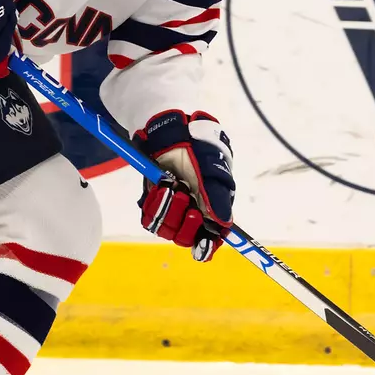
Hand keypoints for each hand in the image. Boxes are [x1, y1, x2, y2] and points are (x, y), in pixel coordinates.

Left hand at [134, 110, 234, 261]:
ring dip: (168, 209)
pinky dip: (154, 203)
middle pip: (187, 237)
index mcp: (212, 207)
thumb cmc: (199, 148)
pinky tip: (160, 185)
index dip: (207, 244)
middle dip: (185, 222)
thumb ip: (217, 198)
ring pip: (167, 229)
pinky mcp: (154, 202)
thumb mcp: (211, 170)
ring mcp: (172, 208)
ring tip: (171, 184)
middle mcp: (192, 211)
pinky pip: (150, 218)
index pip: (211, 237)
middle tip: (185, 196)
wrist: (172, 130)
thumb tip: (224, 224)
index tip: (203, 245)